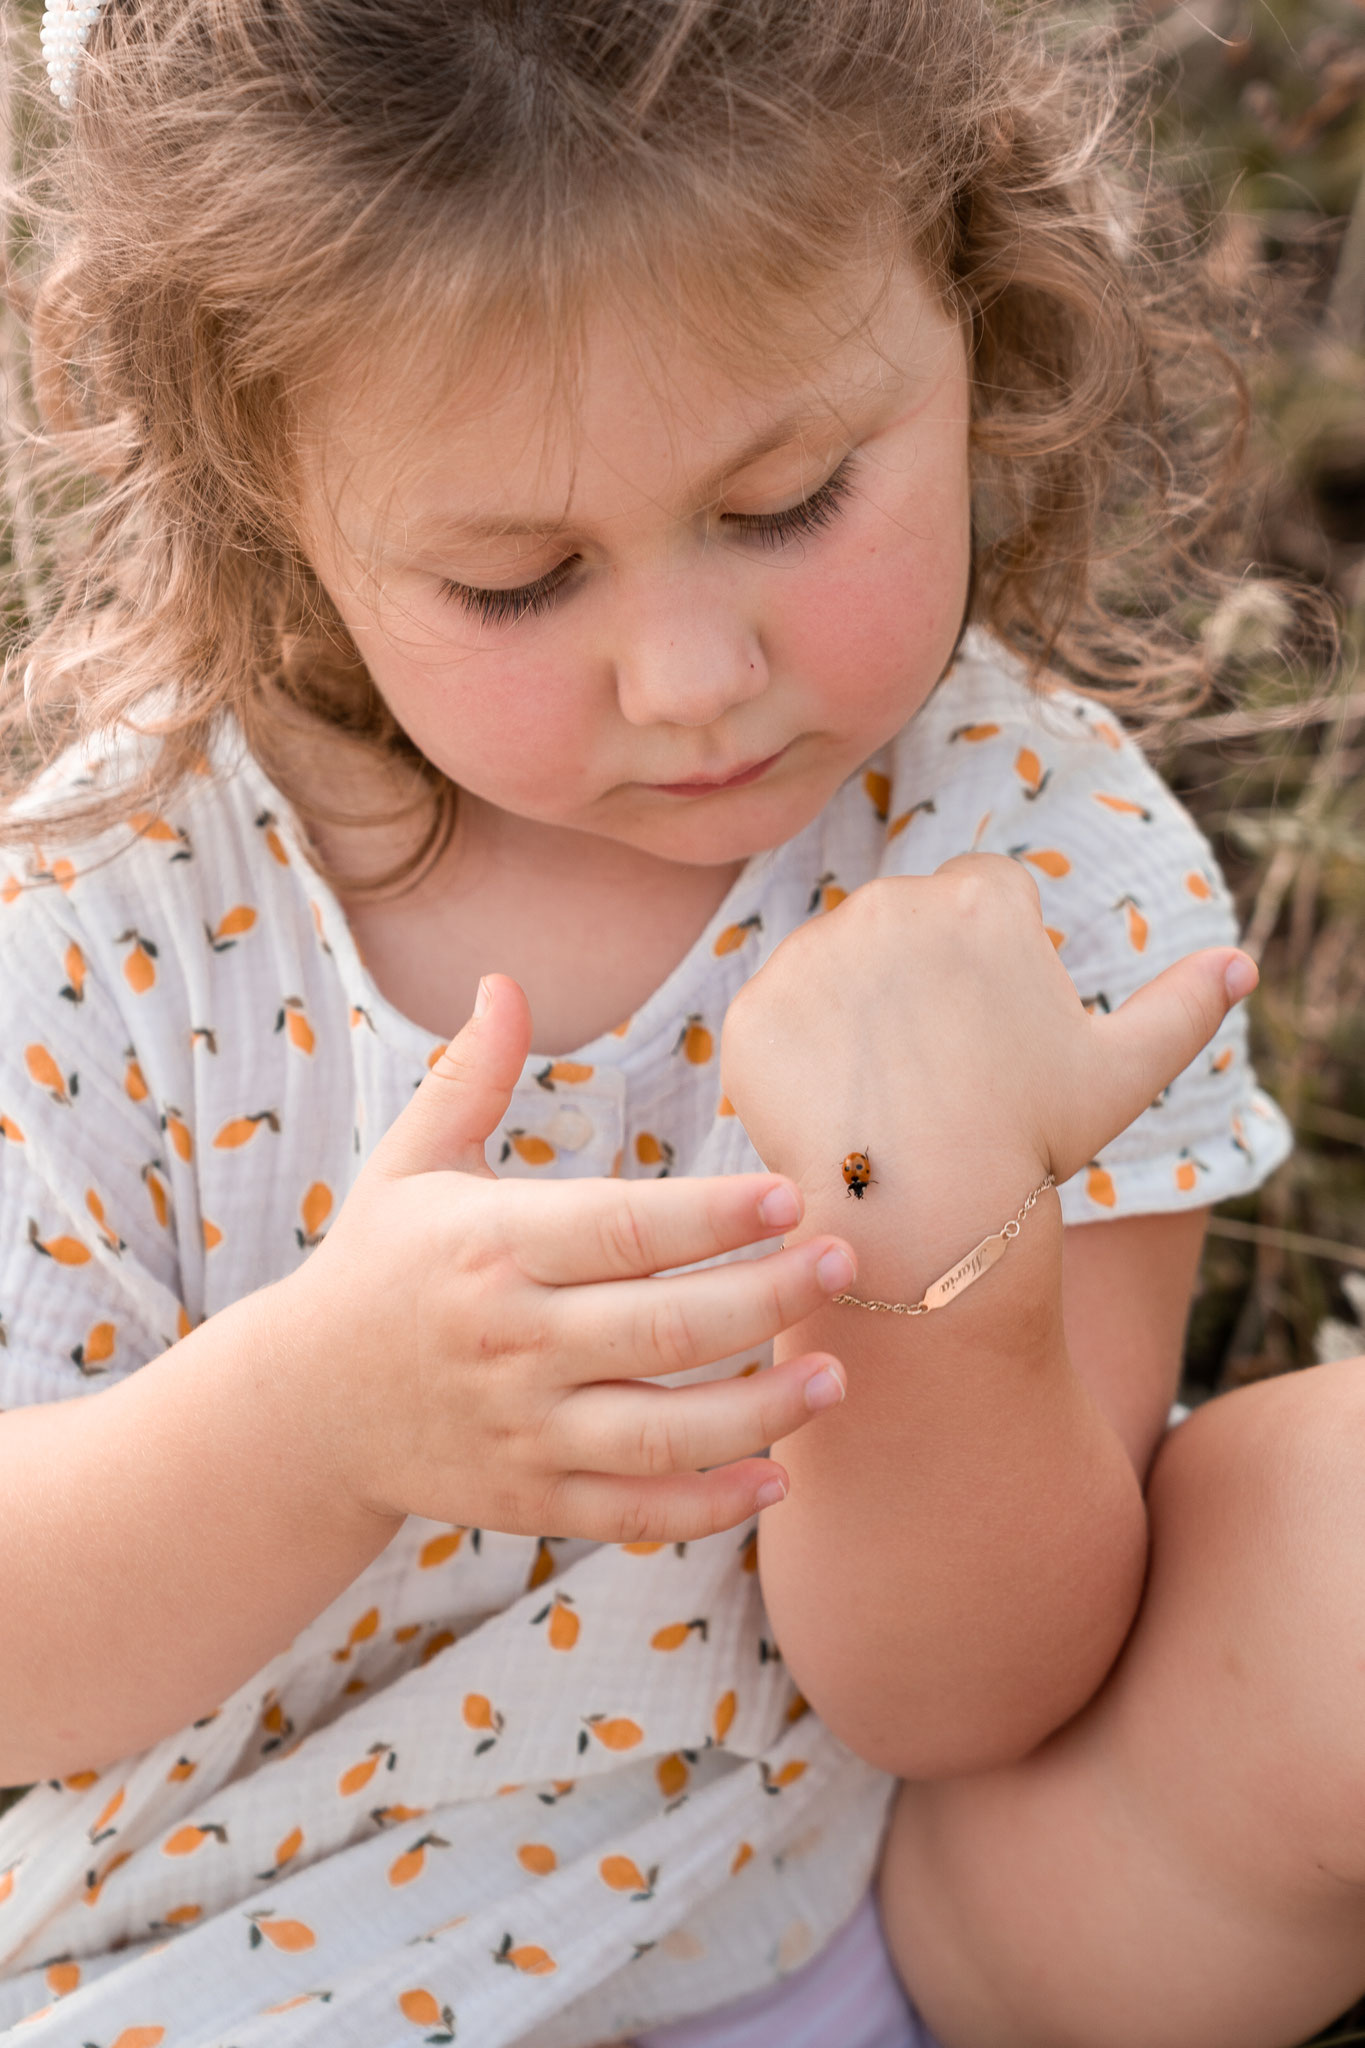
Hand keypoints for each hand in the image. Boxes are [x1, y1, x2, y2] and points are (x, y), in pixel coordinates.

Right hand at [280, 976, 855, 1543]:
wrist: (302, 1411)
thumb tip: (504, 980)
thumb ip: (470, 1076)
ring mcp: (522, 1430)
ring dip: (760, 1410)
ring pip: (662, 1430)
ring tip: (835, 1376)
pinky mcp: (531, 1498)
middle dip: (765, 1297)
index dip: (709, 1215)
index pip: (619, 1227)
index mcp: (489, 1247)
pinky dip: (708, 1506)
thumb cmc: (376, 1268)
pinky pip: (634, 1512)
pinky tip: (778, 1478)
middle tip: (842, 1264)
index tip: (788, 1196)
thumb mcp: (408, 1164)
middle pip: (662, 1326)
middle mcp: (510, 1341)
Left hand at [720, 854, 1254, 1247]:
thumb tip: (1241, 962)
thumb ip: (1184, 1006)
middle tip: (938, 1074)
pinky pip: (775, 1022)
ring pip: (834, 970)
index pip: (982, 897)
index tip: (991, 1030)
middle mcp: (891, 902)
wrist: (926, 1214)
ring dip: (853, 1017)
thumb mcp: (1122, 1073)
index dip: (991, 965)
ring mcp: (813, 952)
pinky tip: (832, 1112)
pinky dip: (796, 1064)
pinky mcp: (754, 1008)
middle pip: (903, 927)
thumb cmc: (1030, 1141)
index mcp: (981, 899)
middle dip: (918, 985)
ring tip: (886, 1097)